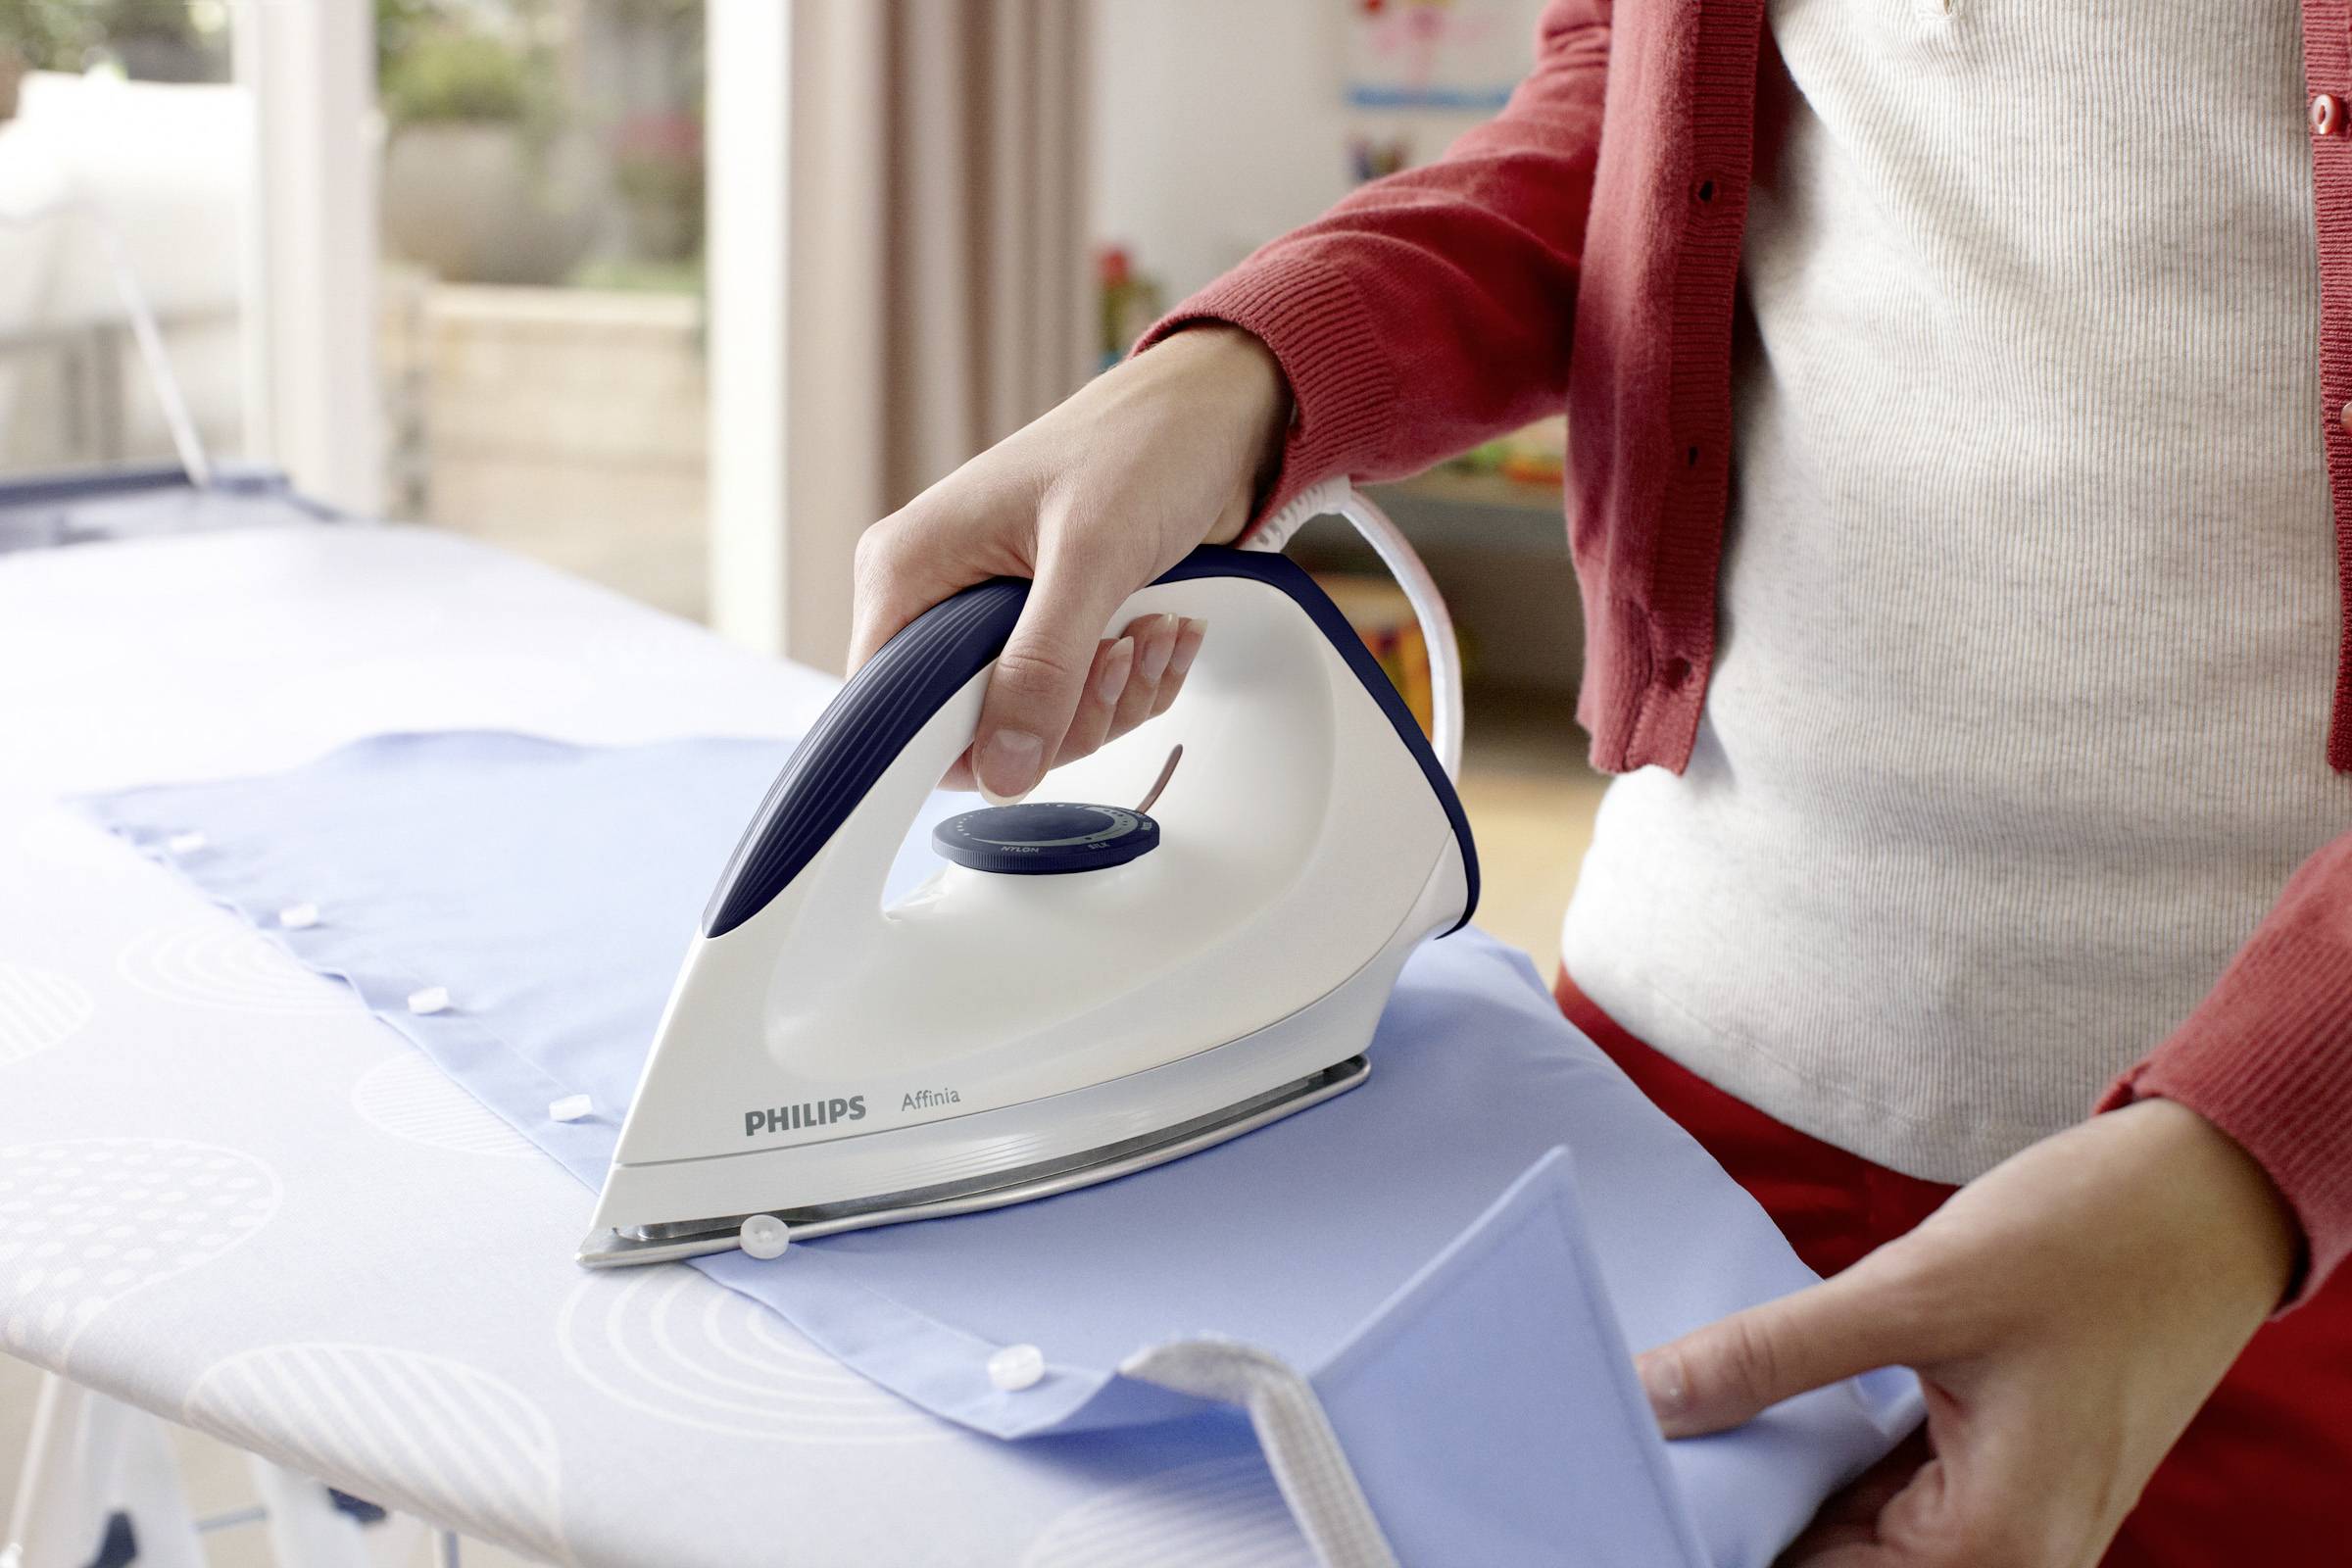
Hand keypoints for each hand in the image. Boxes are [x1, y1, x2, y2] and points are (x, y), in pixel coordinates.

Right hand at [849, 325, 1290, 799]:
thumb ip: (1042, 669)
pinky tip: (1165, 629)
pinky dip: (1135, 682)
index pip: (890, 710)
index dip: (963, 743)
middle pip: (975, 732)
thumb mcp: (1090, 559)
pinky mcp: (1051, 629)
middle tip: (1118, 652)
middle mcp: (941, 599)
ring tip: (1153, 629)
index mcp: (908, 571)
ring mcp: (998, 618)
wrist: (1212, 414)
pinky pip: (1080, 703)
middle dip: (1068, 711)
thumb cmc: (1141, 447)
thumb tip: (1002, 774)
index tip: (1037, 731)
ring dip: (1114, 695)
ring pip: (1037, 726)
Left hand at [1638, 1099, 2297, 1565]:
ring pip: (1853, 1533)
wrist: (2209, 1198)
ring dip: (1778, 1483)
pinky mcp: (2001, 1475)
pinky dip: (1824, 1456)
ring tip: (1684, 1420)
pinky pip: (1887, 1492)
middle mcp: (2008, 1560)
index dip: (1716, 1544)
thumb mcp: (1913, 1293)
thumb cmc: (2092, 1244)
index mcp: (1993, 1550)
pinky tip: (1755, 1406)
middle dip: (1742, 1512)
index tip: (1631, 1495)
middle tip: (1647, 1443)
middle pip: (1830, 1567)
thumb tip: (1651, 1397)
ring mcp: (2007, 1521)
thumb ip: (1772, 1356)